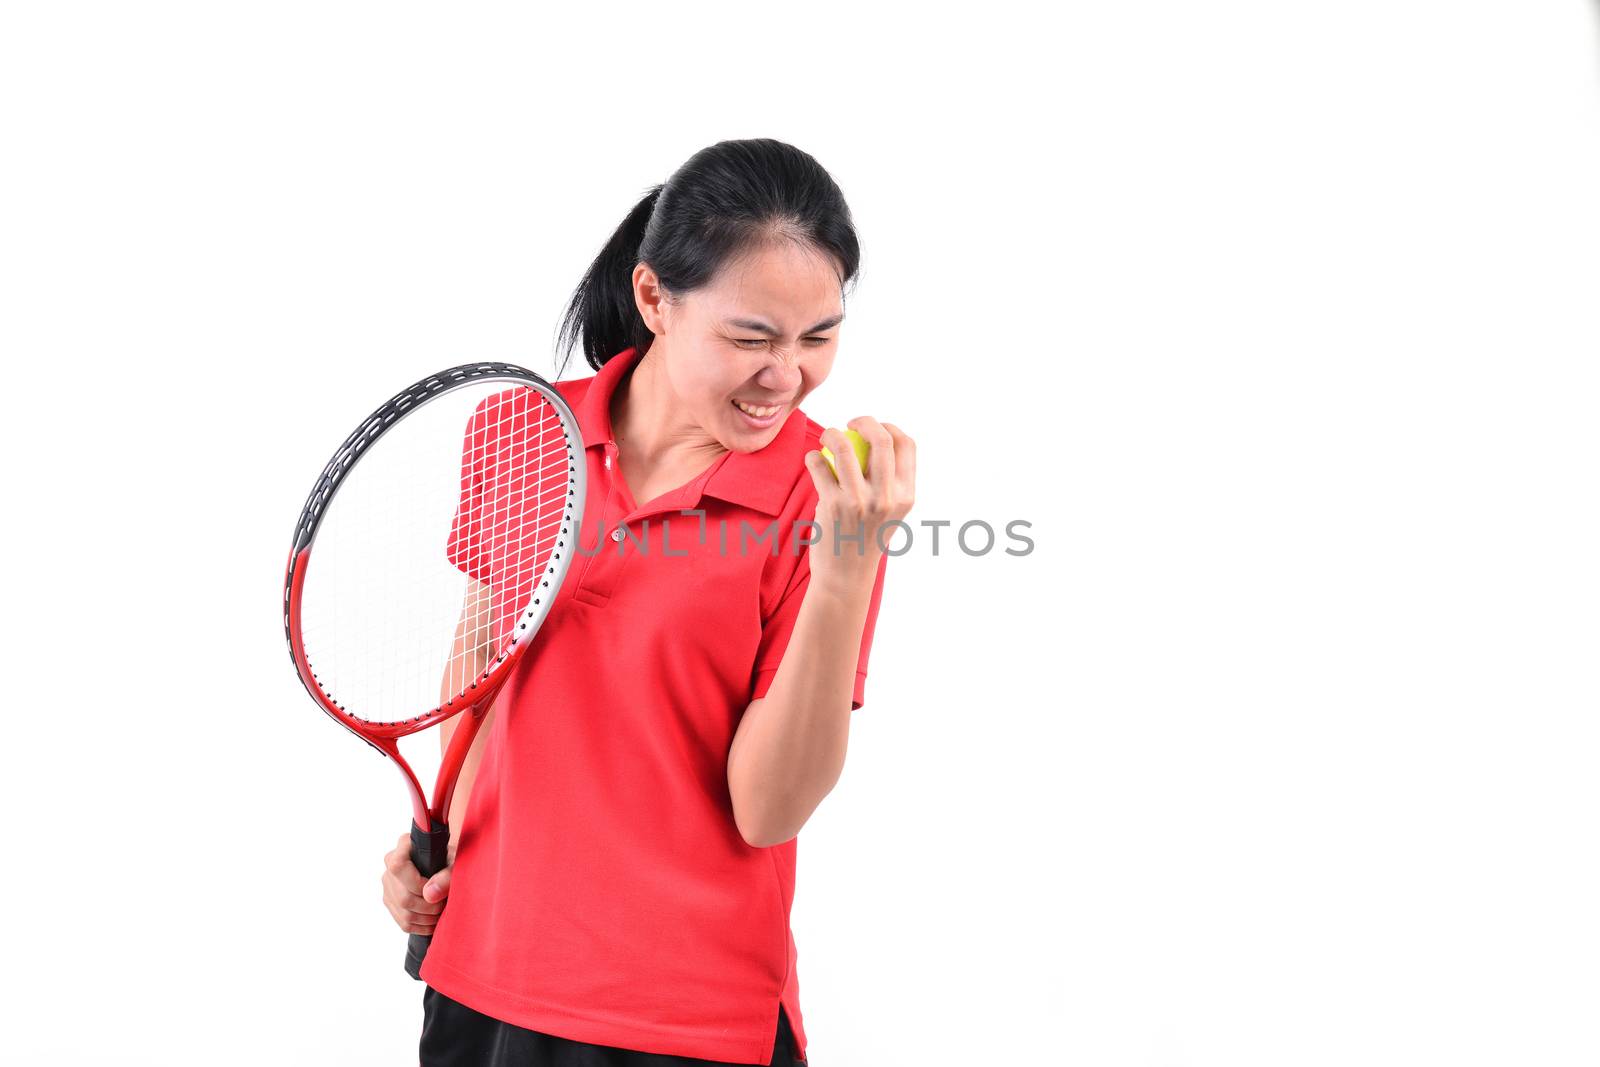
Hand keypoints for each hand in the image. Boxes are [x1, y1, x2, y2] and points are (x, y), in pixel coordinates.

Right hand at [381, 833, 453, 935]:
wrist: (449, 861)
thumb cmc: (452, 857)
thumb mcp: (455, 862)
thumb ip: (446, 876)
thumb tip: (430, 895)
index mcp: (404, 845)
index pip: (398, 867)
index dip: (416, 883)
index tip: (434, 887)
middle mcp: (391, 863)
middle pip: (403, 896)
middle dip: (428, 906)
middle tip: (444, 904)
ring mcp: (388, 883)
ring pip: (403, 911)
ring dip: (426, 918)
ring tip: (441, 912)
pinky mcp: (391, 900)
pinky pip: (403, 922)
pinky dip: (421, 926)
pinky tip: (434, 921)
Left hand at [803, 417, 915, 593]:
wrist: (846, 576)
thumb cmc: (866, 539)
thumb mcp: (891, 514)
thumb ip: (889, 482)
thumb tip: (877, 439)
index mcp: (906, 496)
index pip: (907, 445)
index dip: (890, 427)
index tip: (875, 427)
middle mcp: (886, 497)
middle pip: (881, 438)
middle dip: (864, 420)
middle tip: (849, 423)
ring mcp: (859, 501)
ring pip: (845, 446)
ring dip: (832, 433)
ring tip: (827, 436)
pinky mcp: (832, 505)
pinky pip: (819, 465)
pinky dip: (813, 457)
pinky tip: (813, 460)